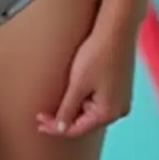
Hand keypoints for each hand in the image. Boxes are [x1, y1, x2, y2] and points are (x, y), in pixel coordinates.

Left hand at [37, 24, 136, 138]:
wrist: (116, 30)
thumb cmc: (97, 55)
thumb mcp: (78, 83)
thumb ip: (68, 108)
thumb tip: (60, 129)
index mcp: (108, 113)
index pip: (76, 129)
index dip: (54, 127)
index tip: (37, 122)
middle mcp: (118, 110)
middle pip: (85, 121)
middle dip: (63, 117)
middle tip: (41, 114)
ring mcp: (121, 99)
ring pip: (90, 110)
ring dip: (73, 107)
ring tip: (54, 101)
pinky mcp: (119, 87)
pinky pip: (97, 99)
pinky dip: (83, 98)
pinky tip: (72, 90)